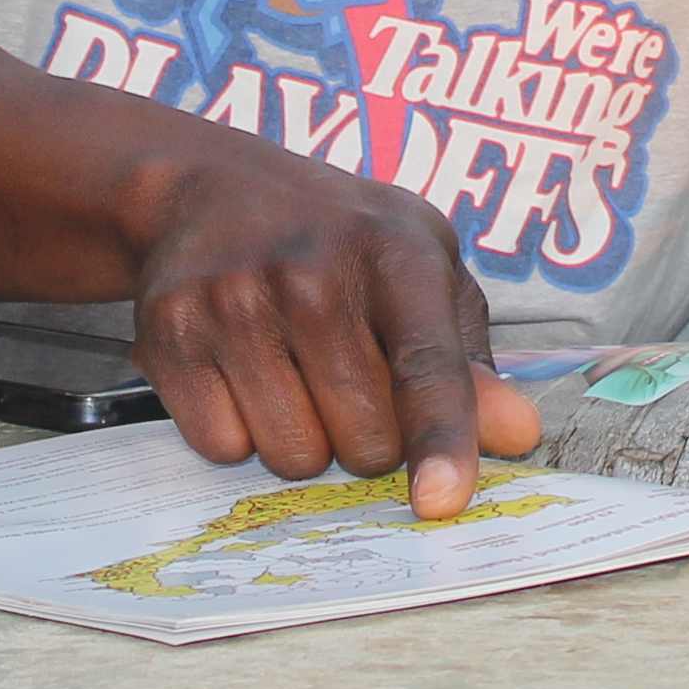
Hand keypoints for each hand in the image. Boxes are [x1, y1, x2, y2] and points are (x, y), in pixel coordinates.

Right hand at [128, 143, 543, 518]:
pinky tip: (240, 372)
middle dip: (367, 440)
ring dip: (302, 441)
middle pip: (363, 442)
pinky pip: (221, 447)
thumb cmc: (339, 240)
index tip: (440, 500)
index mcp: (395, 255)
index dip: (440, 439)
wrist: (209, 188)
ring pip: (292, 456)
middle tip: (346, 380)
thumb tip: (518, 435)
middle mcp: (313, 274)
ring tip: (292, 371)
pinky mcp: (170, 333)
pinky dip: (237, 431)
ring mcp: (235, 302)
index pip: (427, 366)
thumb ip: (468, 360)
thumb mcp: (422, 269)